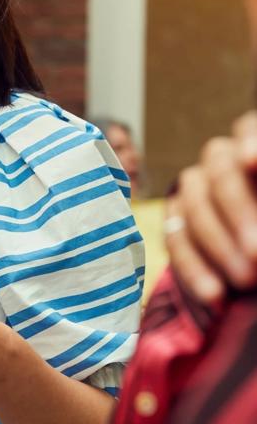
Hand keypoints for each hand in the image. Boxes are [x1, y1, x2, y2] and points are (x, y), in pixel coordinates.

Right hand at [166, 110, 256, 302]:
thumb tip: (256, 212)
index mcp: (253, 146)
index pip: (250, 128)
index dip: (251, 141)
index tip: (251, 160)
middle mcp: (224, 159)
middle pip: (219, 170)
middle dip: (237, 211)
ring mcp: (195, 188)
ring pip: (193, 205)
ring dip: (219, 246)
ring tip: (246, 280)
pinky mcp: (175, 220)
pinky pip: (175, 239)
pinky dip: (194, 269)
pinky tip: (216, 295)